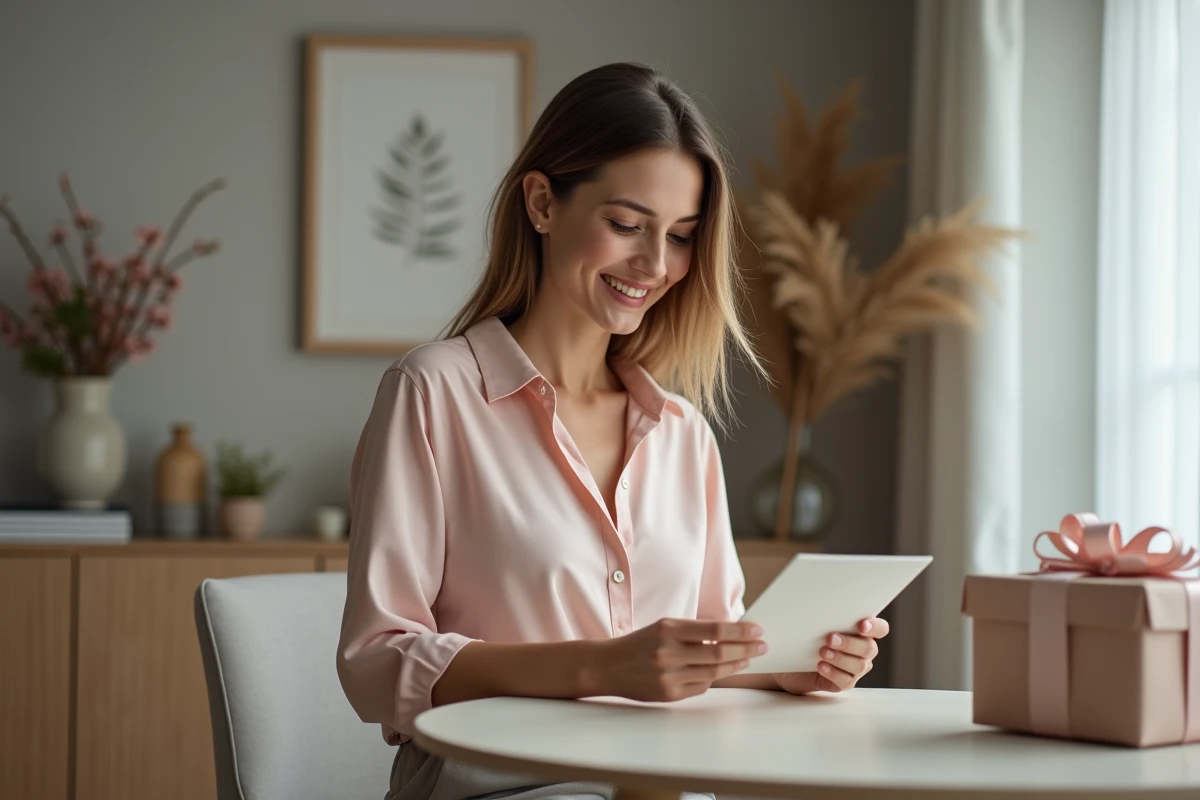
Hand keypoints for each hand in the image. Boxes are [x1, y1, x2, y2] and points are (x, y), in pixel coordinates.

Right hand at [594, 618, 766, 701]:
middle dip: (746, 649)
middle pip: (719, 653)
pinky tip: (722, 671)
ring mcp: (669, 676)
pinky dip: (714, 677)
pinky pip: (701, 686)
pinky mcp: (669, 694)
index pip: (715, 630)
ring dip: (735, 665)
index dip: (740, 631)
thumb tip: (729, 634)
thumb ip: (693, 631)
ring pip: (714, 672)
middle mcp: (669, 652)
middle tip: (762, 646)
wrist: (608, 666)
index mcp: (669, 630)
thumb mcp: (663, 627)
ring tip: (748, 659)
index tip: (757, 630)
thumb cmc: (640, 643)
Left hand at [774, 617, 889, 694]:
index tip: (861, 625)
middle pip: (869, 648)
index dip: (875, 627)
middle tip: (829, 638)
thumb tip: (819, 604)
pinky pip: (846, 681)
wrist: (792, 661)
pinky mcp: (845, 682)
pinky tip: (821, 666)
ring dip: (840, 658)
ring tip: (822, 652)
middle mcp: (864, 650)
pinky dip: (834, 673)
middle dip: (850, 643)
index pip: (880, 628)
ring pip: (859, 666)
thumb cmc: (807, 636)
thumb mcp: (815, 622)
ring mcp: (856, 668)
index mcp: (862, 631)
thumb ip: (825, 615)